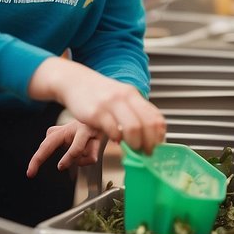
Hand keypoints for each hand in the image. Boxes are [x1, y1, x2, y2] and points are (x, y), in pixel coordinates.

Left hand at [26, 120, 106, 177]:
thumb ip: (58, 133)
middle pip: (51, 142)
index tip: (30, 173)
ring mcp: (84, 131)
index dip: (36, 160)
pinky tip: (93, 153)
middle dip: (47, 157)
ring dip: (78, 160)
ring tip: (83, 159)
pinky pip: (90, 156)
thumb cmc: (88, 127)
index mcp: (62, 131)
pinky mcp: (98, 135)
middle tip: (59, 167)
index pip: (45, 145)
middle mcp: (71, 129)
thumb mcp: (71, 130)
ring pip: (75, 152)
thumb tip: (48, 135)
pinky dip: (90, 159)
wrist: (108, 113)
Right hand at [28, 57, 166, 150]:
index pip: (155, 117)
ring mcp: (110, 105)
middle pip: (147, 124)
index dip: (159, 135)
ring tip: (133, 148)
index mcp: (133, 95)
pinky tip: (115, 139)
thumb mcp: (121, 96)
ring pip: (133, 128)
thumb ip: (134, 111)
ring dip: (135, 143)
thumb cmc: (99, 93)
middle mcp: (124, 97)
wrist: (74, 82)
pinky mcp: (95, 113)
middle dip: (149, 143)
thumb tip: (149, 134)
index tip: (156, 146)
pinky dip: (117, 139)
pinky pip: (112, 131)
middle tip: (146, 152)